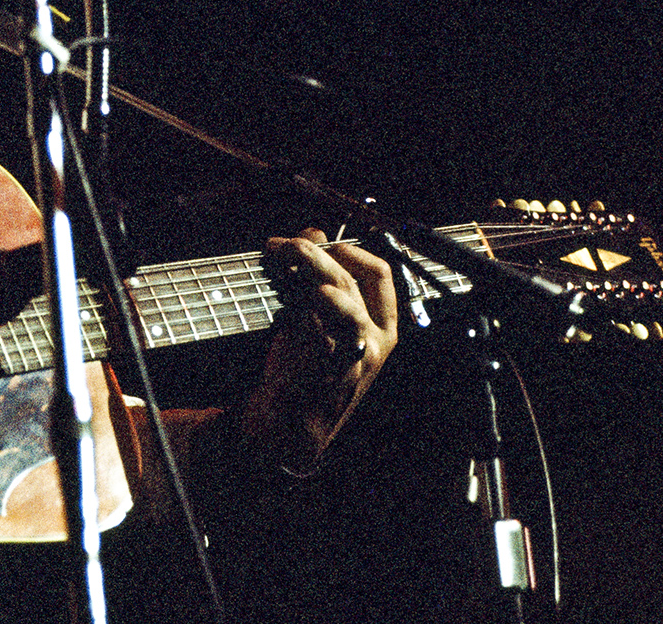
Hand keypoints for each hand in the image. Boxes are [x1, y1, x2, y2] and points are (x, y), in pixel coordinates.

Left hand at [242, 228, 399, 475]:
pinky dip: (303, 313)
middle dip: (317, 254)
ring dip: (316, 275)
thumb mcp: (310, 319)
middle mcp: (376, 340)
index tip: (310, 240)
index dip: (346, 248)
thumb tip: (311, 232)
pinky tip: (283, 305)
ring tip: (290, 263)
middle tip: (283, 246)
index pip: (379, 272)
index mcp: (379, 325)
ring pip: (347, 303)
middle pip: (355, 280)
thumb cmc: (300, 373)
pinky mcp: (334, 374)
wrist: (288, 430)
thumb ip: (314, 277)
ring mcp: (358, 359)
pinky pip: (324, 333)